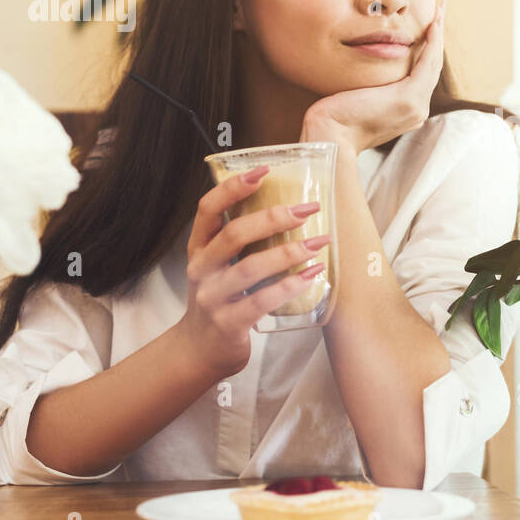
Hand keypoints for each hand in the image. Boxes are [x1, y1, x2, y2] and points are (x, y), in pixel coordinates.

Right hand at [176, 165, 329, 378]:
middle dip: (274, 218)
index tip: (264, 170)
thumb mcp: (220, 265)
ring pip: (251, 268)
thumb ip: (241, 240)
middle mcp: (202, 269)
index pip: (208, 209)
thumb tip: (288, 206)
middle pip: (234, 234)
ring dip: (289, 252)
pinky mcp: (228, 322)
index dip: (233, 187)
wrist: (200, 350)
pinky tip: (313, 275)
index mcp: (199, 247)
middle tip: (308, 209)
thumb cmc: (221, 298)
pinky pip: (262, 301)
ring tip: (320, 242)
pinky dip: (291, 286)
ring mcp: (212, 297)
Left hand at [300, 0, 445, 152]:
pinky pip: (426, 63)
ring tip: (440, 11)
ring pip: (433, 63)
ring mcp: (416, 106)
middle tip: (441, 11)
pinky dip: (432, 42)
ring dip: (438, 34)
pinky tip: (433, 24)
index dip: (427, 50)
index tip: (430, 28)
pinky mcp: (409, 98)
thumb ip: (369, 88)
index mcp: (407, 112)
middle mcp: (417, 110)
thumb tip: (364, 73)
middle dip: (437, 37)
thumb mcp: (357, 100)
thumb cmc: (334, 119)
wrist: (330, 136)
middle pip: (432, 67)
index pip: (421, 75)